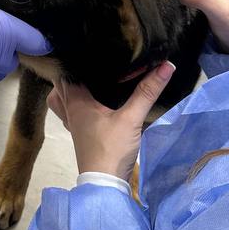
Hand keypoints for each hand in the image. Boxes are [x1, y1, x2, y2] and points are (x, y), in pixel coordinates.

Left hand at [47, 62, 173, 180]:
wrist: (105, 184)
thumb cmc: (111, 148)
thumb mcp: (132, 118)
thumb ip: (147, 91)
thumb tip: (166, 65)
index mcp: (75, 102)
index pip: (66, 72)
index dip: (74, 58)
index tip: (89, 46)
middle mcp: (70, 110)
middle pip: (62, 84)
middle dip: (73, 71)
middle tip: (93, 59)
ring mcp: (73, 124)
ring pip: (64, 99)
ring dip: (73, 87)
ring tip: (91, 77)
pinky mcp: (81, 134)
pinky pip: (73, 111)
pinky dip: (80, 102)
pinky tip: (97, 100)